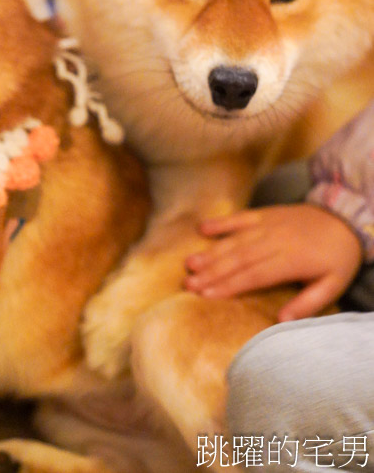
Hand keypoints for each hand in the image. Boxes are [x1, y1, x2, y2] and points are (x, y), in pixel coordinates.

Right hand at [184, 205, 362, 320]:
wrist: (345, 219)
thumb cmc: (337, 257)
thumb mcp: (333, 285)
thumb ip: (307, 303)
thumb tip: (281, 321)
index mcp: (291, 260)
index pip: (254, 275)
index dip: (229, 285)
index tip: (206, 295)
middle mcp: (275, 240)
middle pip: (238, 259)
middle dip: (211, 272)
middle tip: (188, 283)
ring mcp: (268, 224)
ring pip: (235, 240)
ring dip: (211, 252)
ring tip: (190, 264)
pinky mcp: (265, 213)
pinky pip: (240, 217)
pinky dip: (221, 223)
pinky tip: (202, 229)